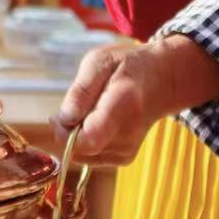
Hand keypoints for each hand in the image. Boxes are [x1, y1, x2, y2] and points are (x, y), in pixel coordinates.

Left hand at [53, 33, 218, 167]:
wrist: (163, 81)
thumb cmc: (128, 67)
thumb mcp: (101, 61)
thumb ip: (81, 90)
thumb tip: (64, 119)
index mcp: (122, 103)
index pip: (91, 138)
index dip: (64, 135)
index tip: (54, 119)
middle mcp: (128, 132)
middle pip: (81, 147)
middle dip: (66, 130)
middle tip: (74, 106)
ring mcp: (128, 149)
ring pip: (82, 152)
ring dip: (76, 133)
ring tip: (92, 109)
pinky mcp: (125, 158)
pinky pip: (89, 156)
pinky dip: (85, 140)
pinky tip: (98, 121)